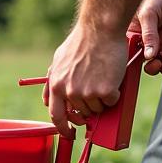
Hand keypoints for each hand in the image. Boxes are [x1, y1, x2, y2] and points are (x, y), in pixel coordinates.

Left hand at [45, 22, 127, 139]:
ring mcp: (87, 93)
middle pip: (82, 113)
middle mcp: (70, 92)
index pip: (56, 117)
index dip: (63, 128)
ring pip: (97, 109)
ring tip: (102, 78)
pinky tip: (112, 77)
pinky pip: (111, 101)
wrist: (100, 28)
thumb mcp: (58, 60)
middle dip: (88, 107)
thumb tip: (47, 101)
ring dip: (102, 99)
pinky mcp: (104, 91)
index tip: (70, 134)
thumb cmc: (81, 42)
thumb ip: (52, 81)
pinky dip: (114, 93)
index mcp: (57, 85)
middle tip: (95, 94)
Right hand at [130, 0, 161, 74]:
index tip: (139, 65)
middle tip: (155, 62)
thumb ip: (148, 35)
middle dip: (152, 67)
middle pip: (148, 63)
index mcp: (136, 37)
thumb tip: (148, 56)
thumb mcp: (147, 15)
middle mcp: (148, 43)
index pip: (132, 56)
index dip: (133, 65)